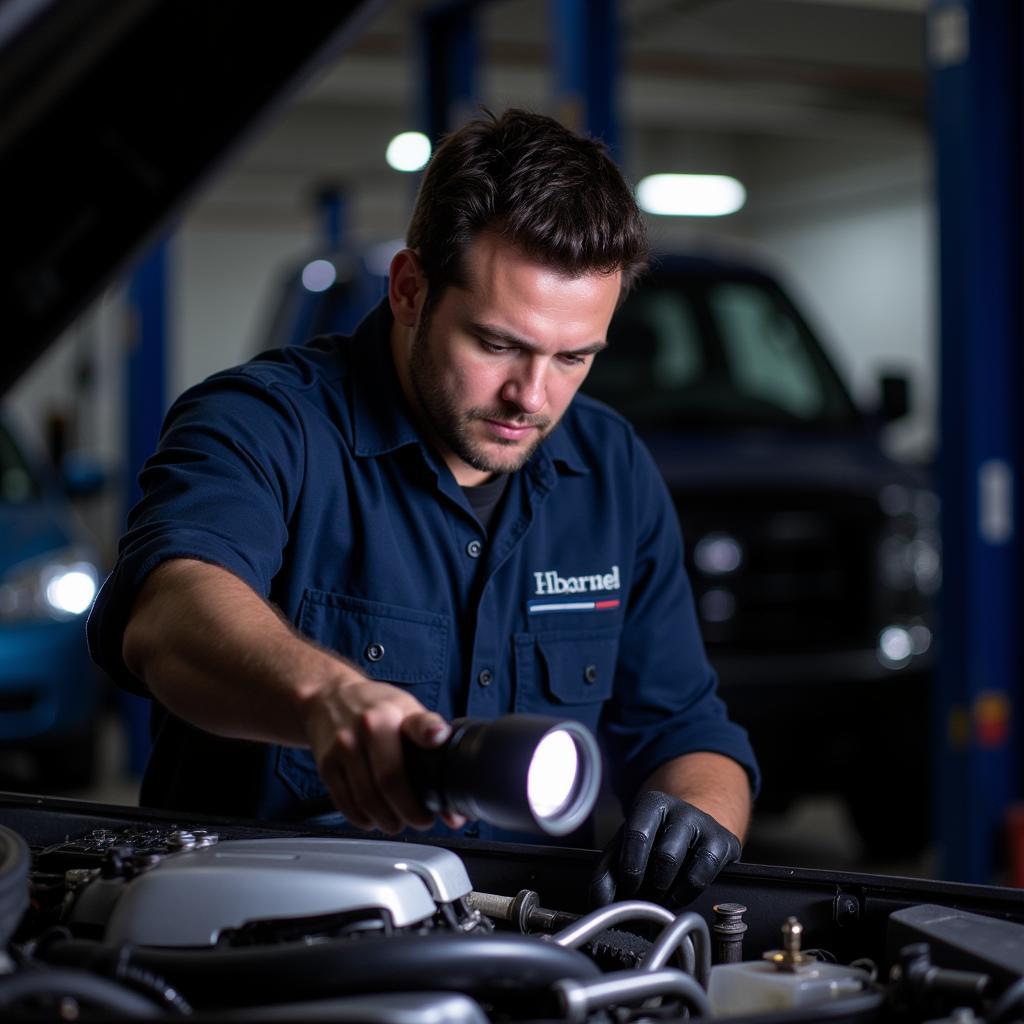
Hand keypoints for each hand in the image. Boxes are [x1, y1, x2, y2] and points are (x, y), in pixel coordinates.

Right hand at [302, 670, 465, 833]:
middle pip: (389, 782)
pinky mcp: (325, 766)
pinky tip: (373, 818)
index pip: (416, 732)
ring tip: (399, 822)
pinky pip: (345, 803)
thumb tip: (449, 780)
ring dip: (386, 820)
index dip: (430, 746)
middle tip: (422, 820)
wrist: (326, 697)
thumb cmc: (374, 706)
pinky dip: (362, 818)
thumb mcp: (407, 708)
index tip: (437, 791)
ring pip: (366, 799)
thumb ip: (431, 740)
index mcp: (389, 714)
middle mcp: (364, 728)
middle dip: (410, 811)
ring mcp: (342, 748)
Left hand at [589, 790, 740, 906]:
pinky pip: (702, 876)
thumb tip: (599, 904)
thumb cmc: (653, 840)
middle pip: (663, 856)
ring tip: (658, 896)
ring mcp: (705, 824)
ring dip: (665, 892)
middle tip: (644, 895)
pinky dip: (685, 894)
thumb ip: (606, 873)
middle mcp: (680, 808)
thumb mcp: (625, 848)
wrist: (692, 828)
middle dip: (650, 885)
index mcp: (651, 804)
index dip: (631, 868)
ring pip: (684, 867)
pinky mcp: (724, 842)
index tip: (628, 886)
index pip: (637, 835)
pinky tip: (677, 894)